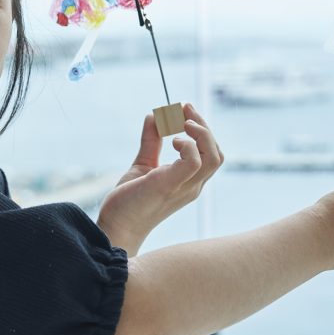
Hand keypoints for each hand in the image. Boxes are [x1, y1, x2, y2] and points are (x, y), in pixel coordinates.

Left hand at [97, 104, 223, 256]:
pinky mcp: (169, 186)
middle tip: (186, 108)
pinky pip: (194, 163)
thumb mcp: (144, 163)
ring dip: (202, 134)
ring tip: (183, 122)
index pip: (211, 154)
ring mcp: (184, 187)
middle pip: (217, 153)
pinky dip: (188, 146)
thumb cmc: (130, 200)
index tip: (185, 109)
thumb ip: (151, 141)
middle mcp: (192, 185)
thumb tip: (154, 115)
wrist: (116, 226)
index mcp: (189, 181)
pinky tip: (172, 140)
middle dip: (205, 126)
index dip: (203, 130)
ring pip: (213, 157)